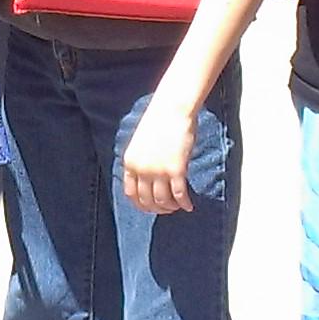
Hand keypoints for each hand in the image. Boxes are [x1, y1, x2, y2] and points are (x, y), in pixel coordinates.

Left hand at [122, 99, 197, 215]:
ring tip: (177, 207)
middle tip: (167, 210)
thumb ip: (142, 161)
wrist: (172, 110)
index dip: (141, 205)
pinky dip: (184, 203)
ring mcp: (158, 170)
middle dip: (158, 209)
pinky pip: (179, 194)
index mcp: (130, 162)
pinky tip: (188, 206)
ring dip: (171, 207)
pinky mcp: (176, 169)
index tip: (150, 208)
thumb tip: (149, 180)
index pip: (131, 194)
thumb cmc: (159, 122)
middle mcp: (141, 169)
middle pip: (147, 200)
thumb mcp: (141, 143)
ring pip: (163, 201)